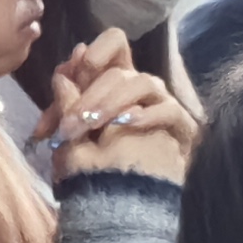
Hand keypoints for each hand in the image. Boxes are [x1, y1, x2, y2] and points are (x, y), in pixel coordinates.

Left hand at [42, 48, 194, 182]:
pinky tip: (126, 124)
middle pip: (118, 71)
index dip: (97, 50)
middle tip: (69, 124)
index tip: (74, 71)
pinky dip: (146, 114)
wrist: (127, 199)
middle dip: (88, 95)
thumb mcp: (72, 132)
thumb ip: (64, 106)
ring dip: (110, 102)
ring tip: (91, 124)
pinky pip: (168, 110)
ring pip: (142, 83)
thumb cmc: (97, 161)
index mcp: (115, 79)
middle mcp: (140, 85)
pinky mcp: (181, 125)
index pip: (114, 43)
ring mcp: (162, 102)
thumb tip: (60, 75)